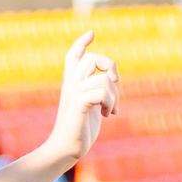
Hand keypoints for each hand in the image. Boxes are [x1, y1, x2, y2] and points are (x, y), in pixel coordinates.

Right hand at [43, 30, 120, 163]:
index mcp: (72, 83)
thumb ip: (96, 91)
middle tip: (116, 82)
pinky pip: (102, 93)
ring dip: (115, 96)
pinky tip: (107, 115)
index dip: (82, 42)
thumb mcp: (89, 106)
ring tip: (110, 111)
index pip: (74, 55)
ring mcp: (73, 93)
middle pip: (93, 58)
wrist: (66, 148)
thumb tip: (111, 80)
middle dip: (110, 66)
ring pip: (104, 78)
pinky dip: (110, 104)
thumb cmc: (79, 130)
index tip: (91, 33)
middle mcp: (71, 84)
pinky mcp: (78, 103)